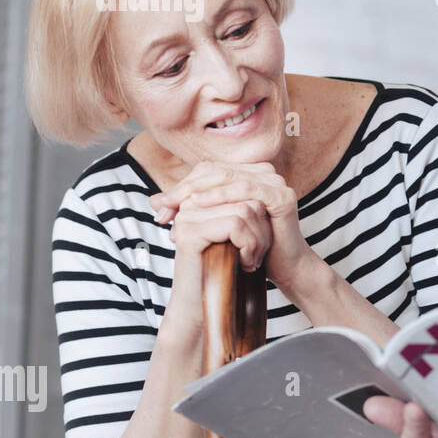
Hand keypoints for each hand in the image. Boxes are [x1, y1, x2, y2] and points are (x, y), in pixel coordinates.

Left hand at [150, 161, 311, 288]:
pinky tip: (201, 205)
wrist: (281, 267)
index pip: (209, 170)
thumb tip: (155, 201)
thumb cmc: (248, 247)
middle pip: (217, 171)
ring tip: (179, 207)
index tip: (162, 207)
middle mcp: (264, 173)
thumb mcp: (213, 224)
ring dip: (199, 191)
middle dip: (186, 188)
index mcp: (249, 174)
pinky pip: (246, 189)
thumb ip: (187, 210)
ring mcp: (276, 182)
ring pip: (228, 177)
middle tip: (165, 207)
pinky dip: (221, 196)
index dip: (183, 185)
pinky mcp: (282, 196)